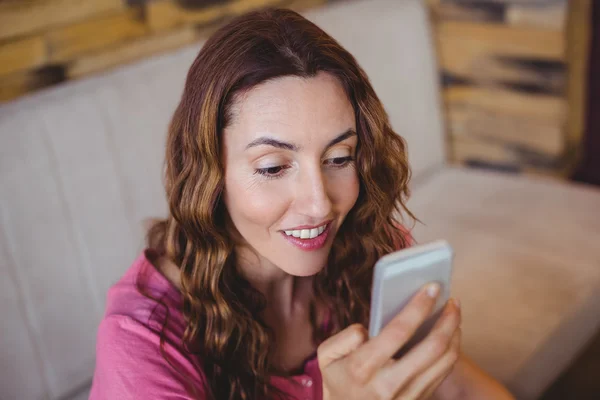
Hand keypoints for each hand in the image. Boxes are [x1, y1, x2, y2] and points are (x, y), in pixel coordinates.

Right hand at [318, 283, 461, 399]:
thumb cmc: (338, 379)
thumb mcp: (326, 356)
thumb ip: (344, 337)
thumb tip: (368, 329)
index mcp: (362, 368)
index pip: (398, 331)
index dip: (418, 307)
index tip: (432, 288)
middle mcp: (388, 386)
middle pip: (432, 348)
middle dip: (448, 319)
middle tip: (453, 300)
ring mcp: (407, 397)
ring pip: (444, 361)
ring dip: (455, 334)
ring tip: (453, 314)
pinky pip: (443, 373)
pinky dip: (451, 350)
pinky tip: (449, 334)